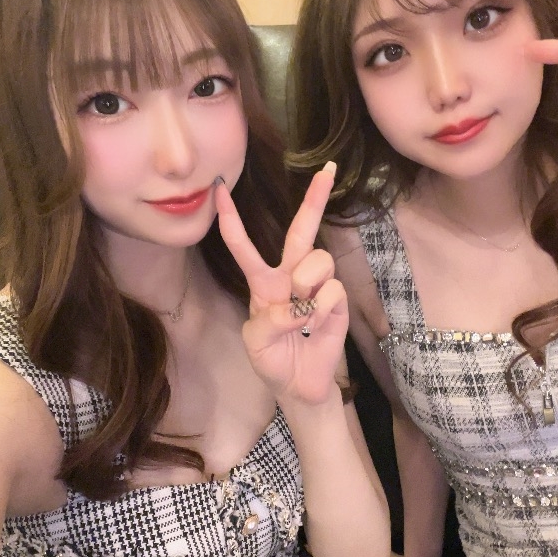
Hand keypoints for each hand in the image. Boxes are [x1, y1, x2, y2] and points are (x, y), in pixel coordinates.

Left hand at [215, 163, 347, 403]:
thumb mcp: (254, 343)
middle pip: (302, 230)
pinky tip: (317, 325)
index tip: (219, 189)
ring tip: (303, 313)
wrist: (299, 386)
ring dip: (307, 285)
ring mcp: (317, 286)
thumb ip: (267, 321)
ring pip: (317, 259)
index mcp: (263, 283)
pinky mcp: (338, 301)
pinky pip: (332, 289)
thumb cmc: (272, 360)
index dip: (231, 219)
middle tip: (326, 170)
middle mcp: (291, 276)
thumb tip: (296, 305)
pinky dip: (321, 309)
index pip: (243, 246)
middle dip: (314, 199)